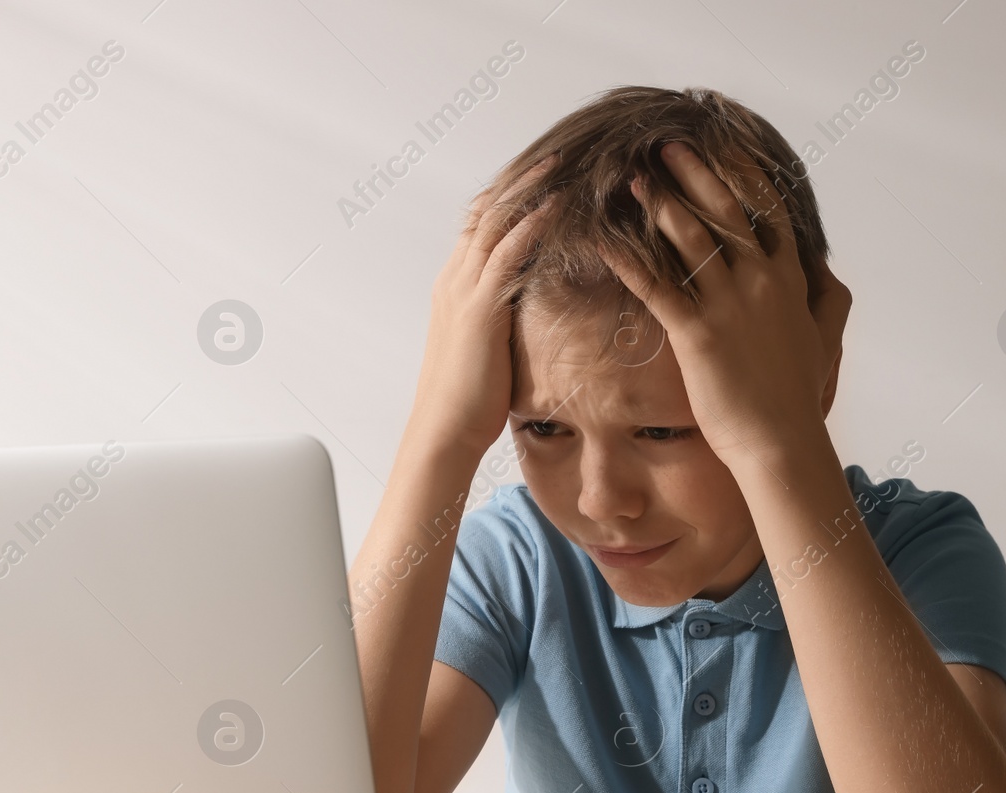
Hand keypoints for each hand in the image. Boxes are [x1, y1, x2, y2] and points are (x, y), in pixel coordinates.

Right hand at [407, 158, 556, 459]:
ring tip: (562, 160)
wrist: (444, 432)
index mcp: (453, 286)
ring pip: (495, 221)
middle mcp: (454, 278)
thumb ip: (498, 319)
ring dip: (529, 187)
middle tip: (556, 148)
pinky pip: (507, 253)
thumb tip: (524, 310)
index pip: (479, 224)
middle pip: (485, 210)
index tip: (541, 171)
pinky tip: (558, 204)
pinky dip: (532, 223)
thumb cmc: (466, 401)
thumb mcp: (484, 348)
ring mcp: (462, 290)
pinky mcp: (478, 308)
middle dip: (519, 178)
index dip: (508, 195)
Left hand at [599, 143, 849, 470]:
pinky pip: (655, 286)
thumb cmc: (798, 395)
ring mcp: (729, 304)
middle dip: (694, 174)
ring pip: (690, 239)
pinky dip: (627, 259)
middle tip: (667, 145)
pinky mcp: (697, 334)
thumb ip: (828, 298)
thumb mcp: (825, 337)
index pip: (767, 211)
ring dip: (660, 204)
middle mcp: (760, 281)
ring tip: (634, 179)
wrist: (781, 441)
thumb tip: (829, 271)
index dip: (742, 175)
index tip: (723, 146)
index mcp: (789, 278)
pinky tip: (603, 240)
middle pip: (724, 211)